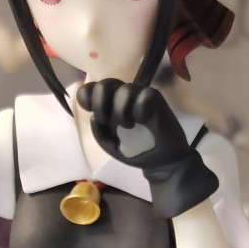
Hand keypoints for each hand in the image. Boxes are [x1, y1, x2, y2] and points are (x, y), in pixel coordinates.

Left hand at [77, 79, 218, 218]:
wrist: (160, 163)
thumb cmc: (136, 152)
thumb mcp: (111, 146)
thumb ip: (100, 133)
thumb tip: (94, 117)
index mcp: (110, 105)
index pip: (92, 89)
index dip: (88, 96)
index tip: (95, 115)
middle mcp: (123, 97)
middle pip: (105, 84)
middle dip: (101, 103)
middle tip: (107, 121)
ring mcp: (140, 96)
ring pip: (125, 90)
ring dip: (121, 111)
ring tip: (129, 126)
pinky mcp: (155, 99)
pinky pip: (144, 95)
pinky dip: (140, 110)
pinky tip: (145, 121)